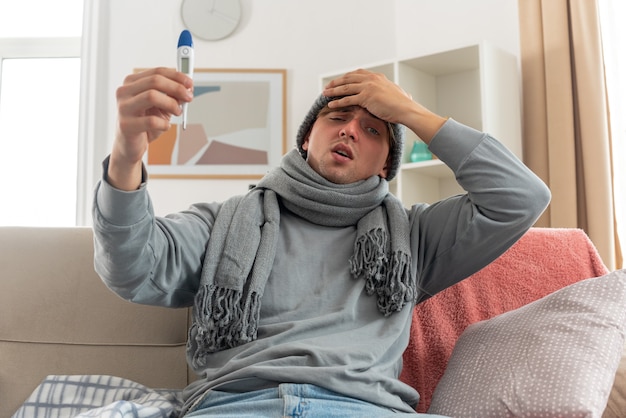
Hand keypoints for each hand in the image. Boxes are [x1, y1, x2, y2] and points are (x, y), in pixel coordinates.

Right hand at [108, 67, 192, 189]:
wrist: (130, 145)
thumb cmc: (145, 123)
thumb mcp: (162, 106)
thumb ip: (173, 96)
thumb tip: (187, 88)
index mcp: (132, 82)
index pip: (157, 72)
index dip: (176, 76)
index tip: (190, 83)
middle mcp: (124, 92)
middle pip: (155, 81)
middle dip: (177, 88)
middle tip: (189, 97)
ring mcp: (123, 107)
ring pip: (151, 96)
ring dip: (171, 104)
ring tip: (177, 112)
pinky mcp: (126, 125)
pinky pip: (151, 121)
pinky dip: (164, 124)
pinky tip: (165, 126)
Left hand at [323, 69, 446, 142]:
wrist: (406, 109)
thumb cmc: (403, 104)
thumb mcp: (395, 93)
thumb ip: (389, 91)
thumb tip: (399, 94)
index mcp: (377, 77)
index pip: (357, 73)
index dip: (346, 77)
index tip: (339, 80)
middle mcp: (371, 79)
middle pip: (348, 78)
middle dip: (336, 82)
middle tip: (327, 86)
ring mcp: (368, 87)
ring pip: (345, 88)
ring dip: (333, 90)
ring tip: (325, 94)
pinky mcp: (365, 97)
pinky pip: (347, 99)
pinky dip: (337, 102)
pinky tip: (331, 104)